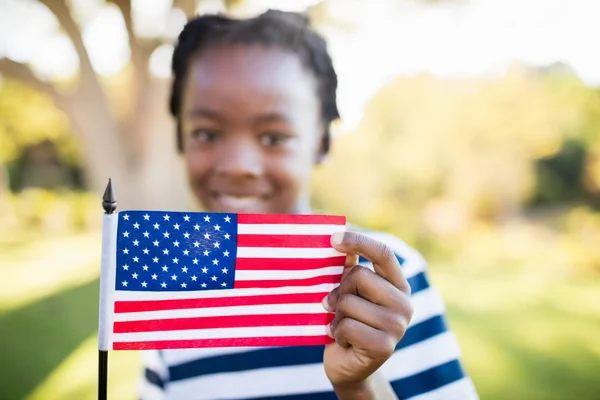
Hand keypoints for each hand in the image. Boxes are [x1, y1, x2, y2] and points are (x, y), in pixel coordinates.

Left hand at [322, 231, 413, 395]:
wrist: (347, 366)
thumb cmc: (346, 322)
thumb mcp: (347, 292)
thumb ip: (347, 268)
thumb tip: (338, 238)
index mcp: (398, 285)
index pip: (383, 253)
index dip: (358, 241)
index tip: (333, 238)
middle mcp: (404, 303)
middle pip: (359, 275)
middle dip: (339, 290)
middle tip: (336, 306)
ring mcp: (397, 326)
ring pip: (349, 302)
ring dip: (336, 315)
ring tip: (341, 326)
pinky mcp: (384, 346)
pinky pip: (346, 325)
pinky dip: (337, 333)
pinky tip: (344, 341)